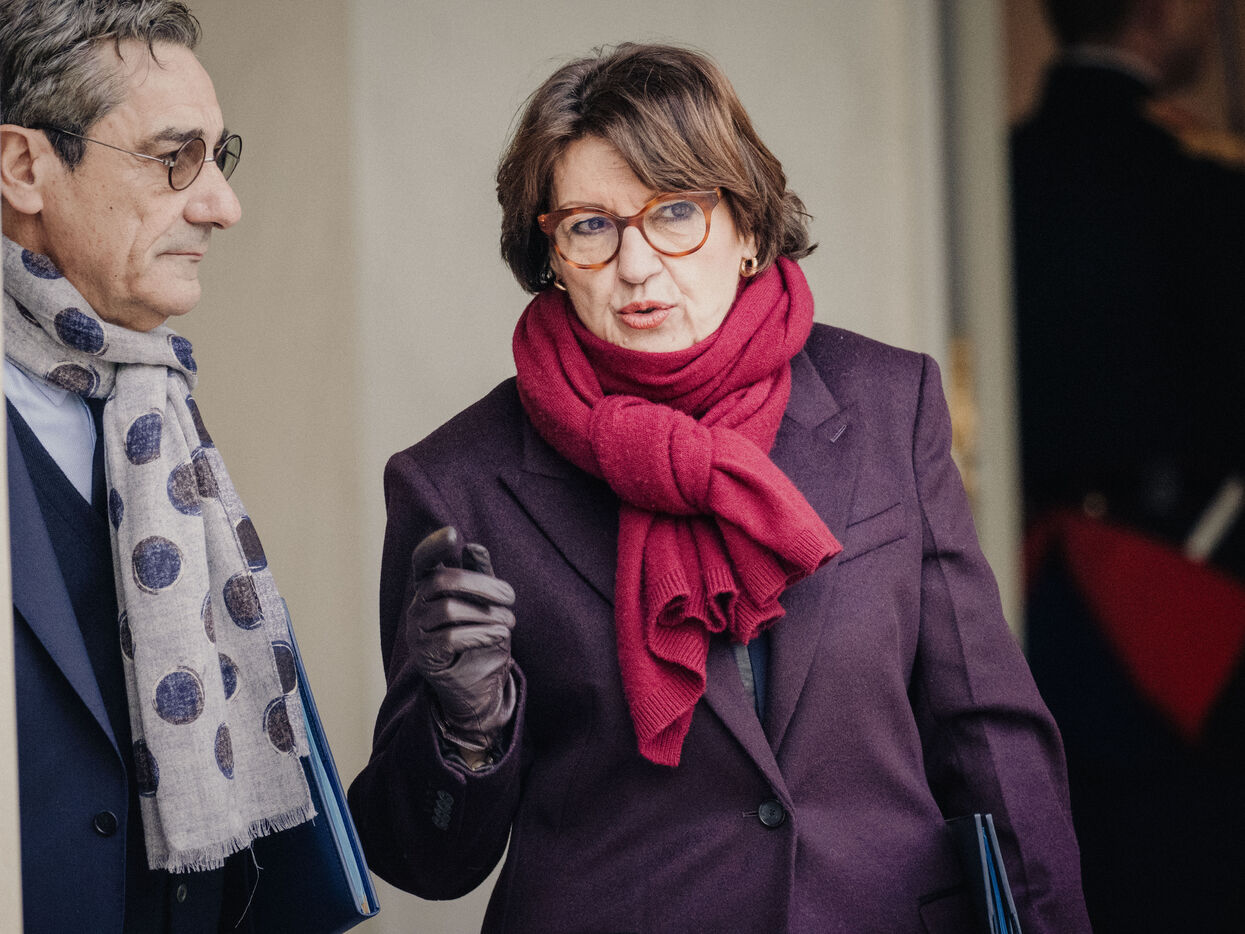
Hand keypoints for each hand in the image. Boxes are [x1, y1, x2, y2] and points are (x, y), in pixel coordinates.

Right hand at [406, 526, 516, 754]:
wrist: (478, 687)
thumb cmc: (482, 638)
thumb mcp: (485, 604)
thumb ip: (480, 576)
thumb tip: (473, 547)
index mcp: (429, 589)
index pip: (422, 560)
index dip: (434, 545)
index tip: (453, 533)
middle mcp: (417, 607)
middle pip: (442, 580)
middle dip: (482, 585)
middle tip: (510, 596)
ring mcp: (417, 632)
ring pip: (449, 609)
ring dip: (487, 614)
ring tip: (509, 623)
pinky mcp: (425, 656)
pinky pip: (451, 637)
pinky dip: (482, 633)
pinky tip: (501, 635)